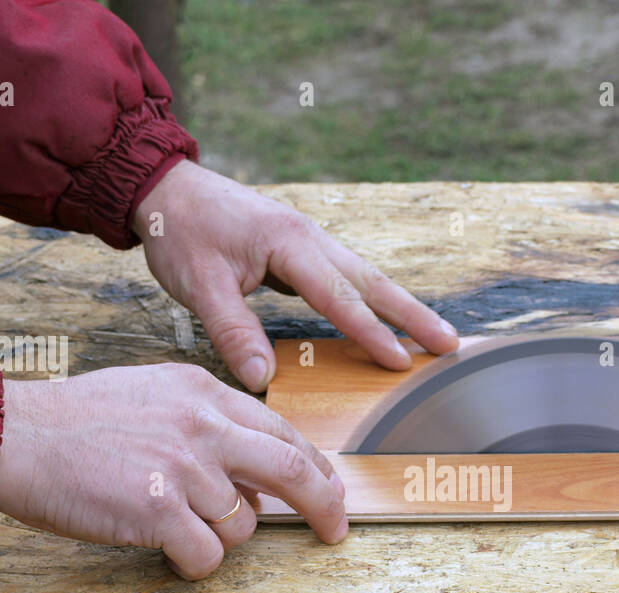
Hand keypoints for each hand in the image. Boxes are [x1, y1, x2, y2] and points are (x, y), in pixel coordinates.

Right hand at [0, 364, 347, 578]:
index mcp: (205, 394)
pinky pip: (208, 556)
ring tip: (172, 522)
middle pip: (292, 470)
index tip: (332, 491)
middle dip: (324, 505)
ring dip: (220, 537)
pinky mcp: (160, 511)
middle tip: (335, 531)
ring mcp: (184, 469)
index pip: (283, 432)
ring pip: (242, 524)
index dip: (316, 468)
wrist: (15, 436)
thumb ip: (209, 424)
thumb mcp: (154, 395)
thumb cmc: (77, 422)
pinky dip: (194, 564)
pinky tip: (164, 548)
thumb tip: (253, 477)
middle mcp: (204, 426)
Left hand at [133, 160, 459, 390]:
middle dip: (414, 315)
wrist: (167, 187)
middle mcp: (310, 238)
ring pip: (366, 278)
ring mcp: (309, 241)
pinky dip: (373, 300)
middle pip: (373, 282)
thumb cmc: (181, 231)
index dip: (372, 332)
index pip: (339, 296)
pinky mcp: (302, 250)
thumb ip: (232, 330)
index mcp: (289, 243)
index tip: (403, 362)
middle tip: (451, 345)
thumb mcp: (198, 284)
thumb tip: (263, 379)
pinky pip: (347, 279)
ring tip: (435, 336)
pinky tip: (387, 319)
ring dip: (402, 307)